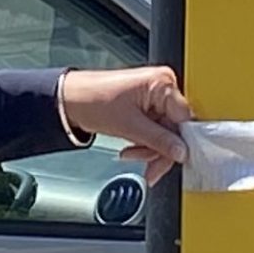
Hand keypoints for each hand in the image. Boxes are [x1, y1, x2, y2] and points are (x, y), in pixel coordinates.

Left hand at [61, 66, 193, 184]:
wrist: (68, 100)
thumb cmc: (92, 100)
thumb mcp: (129, 126)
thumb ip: (159, 140)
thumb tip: (181, 152)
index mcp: (162, 83)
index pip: (185, 119)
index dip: (179, 143)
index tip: (175, 161)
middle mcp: (162, 86)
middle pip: (175, 128)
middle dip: (159, 150)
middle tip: (151, 169)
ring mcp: (154, 96)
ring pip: (165, 133)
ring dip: (149, 149)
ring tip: (131, 153)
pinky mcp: (146, 105)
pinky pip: (155, 129)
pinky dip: (144, 142)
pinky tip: (131, 147)